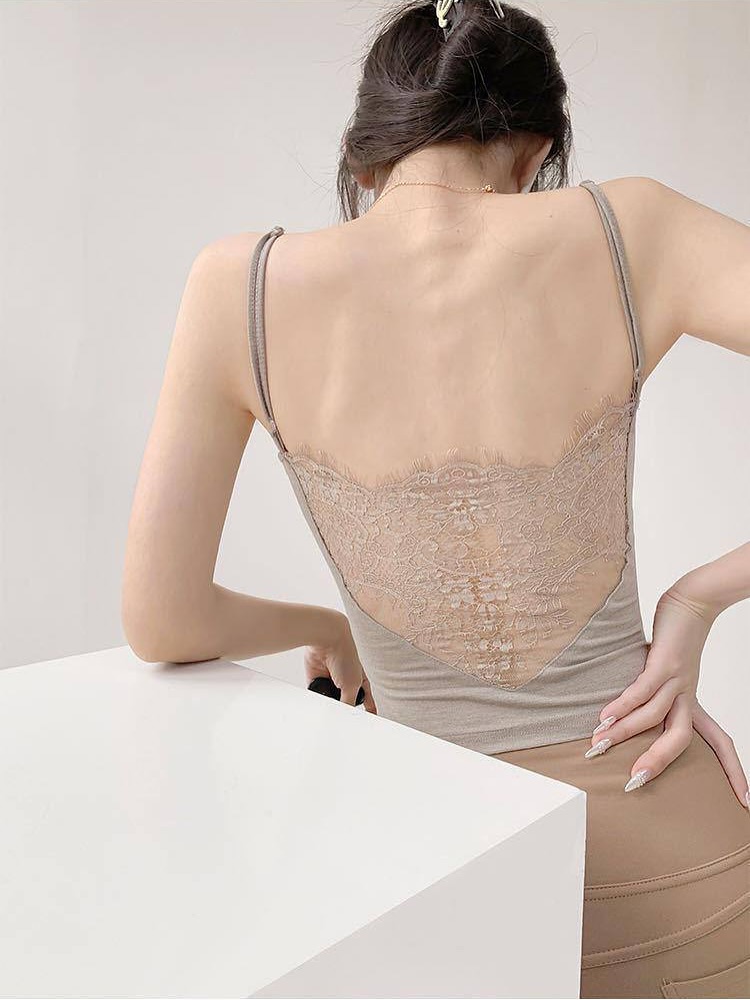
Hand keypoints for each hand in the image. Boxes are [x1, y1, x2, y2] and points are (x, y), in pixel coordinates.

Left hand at [304, 611, 376, 712]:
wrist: (327, 639)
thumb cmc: (346, 654)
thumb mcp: (352, 684)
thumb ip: (349, 703)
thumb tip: (344, 717)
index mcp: (361, 680)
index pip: (367, 699)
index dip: (369, 709)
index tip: (372, 719)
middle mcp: (346, 680)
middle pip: (346, 701)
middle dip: (345, 709)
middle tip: (345, 720)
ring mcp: (331, 680)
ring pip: (330, 700)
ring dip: (329, 704)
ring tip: (330, 709)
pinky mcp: (316, 680)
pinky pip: (316, 694)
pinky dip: (317, 698)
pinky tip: (319, 702)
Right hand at [586, 584, 748, 806]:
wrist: (693, 599)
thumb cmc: (677, 635)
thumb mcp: (669, 671)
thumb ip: (652, 692)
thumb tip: (624, 711)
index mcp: (693, 701)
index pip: (720, 743)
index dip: (733, 772)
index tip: (746, 803)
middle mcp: (688, 695)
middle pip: (682, 740)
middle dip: (658, 763)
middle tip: (634, 782)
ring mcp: (677, 679)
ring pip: (655, 718)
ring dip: (624, 734)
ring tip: (598, 745)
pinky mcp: (664, 662)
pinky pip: (642, 691)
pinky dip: (622, 706)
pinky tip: (605, 717)